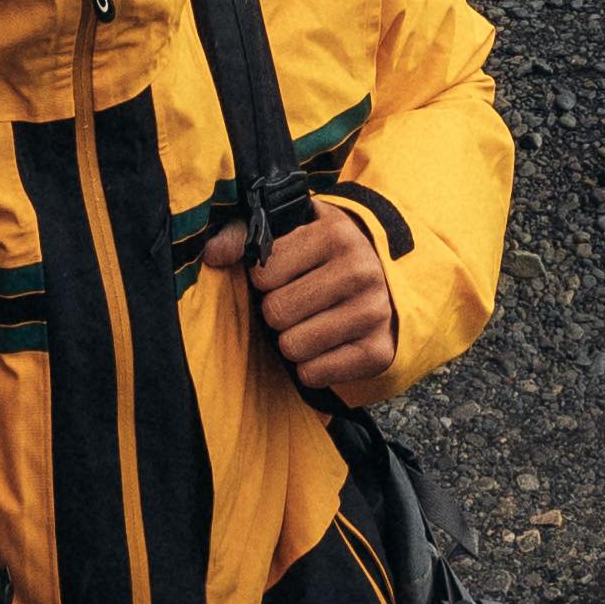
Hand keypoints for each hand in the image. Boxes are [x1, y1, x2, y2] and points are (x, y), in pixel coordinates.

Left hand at [252, 197, 402, 406]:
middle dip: (278, 312)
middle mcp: (360, 271)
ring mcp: (373, 312)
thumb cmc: (329, 255)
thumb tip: (213, 255)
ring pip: (293, 346)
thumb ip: (247, 234)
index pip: (263, 272)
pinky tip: (327, 345)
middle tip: (298, 302)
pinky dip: (312, 367)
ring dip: (294, 340)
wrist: (391, 279)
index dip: (264, 278)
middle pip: (276, 312)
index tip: (284, 275)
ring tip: (312, 323)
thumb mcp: (296, 230)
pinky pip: (314, 374)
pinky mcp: (378, 351)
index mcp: (335, 234)